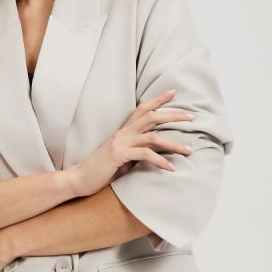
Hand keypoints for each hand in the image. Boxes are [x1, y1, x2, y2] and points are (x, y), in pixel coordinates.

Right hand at [66, 90, 195, 197]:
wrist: (80, 178)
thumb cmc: (101, 169)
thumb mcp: (122, 156)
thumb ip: (136, 150)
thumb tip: (154, 152)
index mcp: (124, 131)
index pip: (142, 109)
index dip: (158, 100)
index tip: (174, 93)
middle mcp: (123, 133)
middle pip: (152, 117)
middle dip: (173, 115)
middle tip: (192, 118)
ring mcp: (121, 143)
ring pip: (153, 136)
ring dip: (174, 143)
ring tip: (189, 151)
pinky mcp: (119, 155)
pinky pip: (145, 155)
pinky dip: (160, 161)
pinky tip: (171, 168)